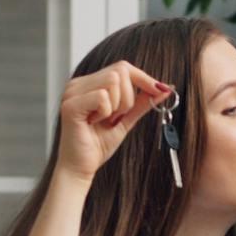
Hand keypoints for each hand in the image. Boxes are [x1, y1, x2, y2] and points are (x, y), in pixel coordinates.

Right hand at [58, 61, 174, 180]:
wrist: (80, 168)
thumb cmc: (98, 146)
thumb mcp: (126, 120)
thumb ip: (142, 103)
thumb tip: (164, 88)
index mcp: (89, 84)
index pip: (122, 67)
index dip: (144, 78)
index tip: (161, 89)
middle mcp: (78, 84)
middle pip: (120, 71)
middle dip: (128, 97)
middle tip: (117, 117)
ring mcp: (72, 92)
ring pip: (113, 81)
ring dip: (118, 106)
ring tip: (104, 121)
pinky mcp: (71, 105)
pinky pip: (102, 97)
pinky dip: (106, 112)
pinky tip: (94, 123)